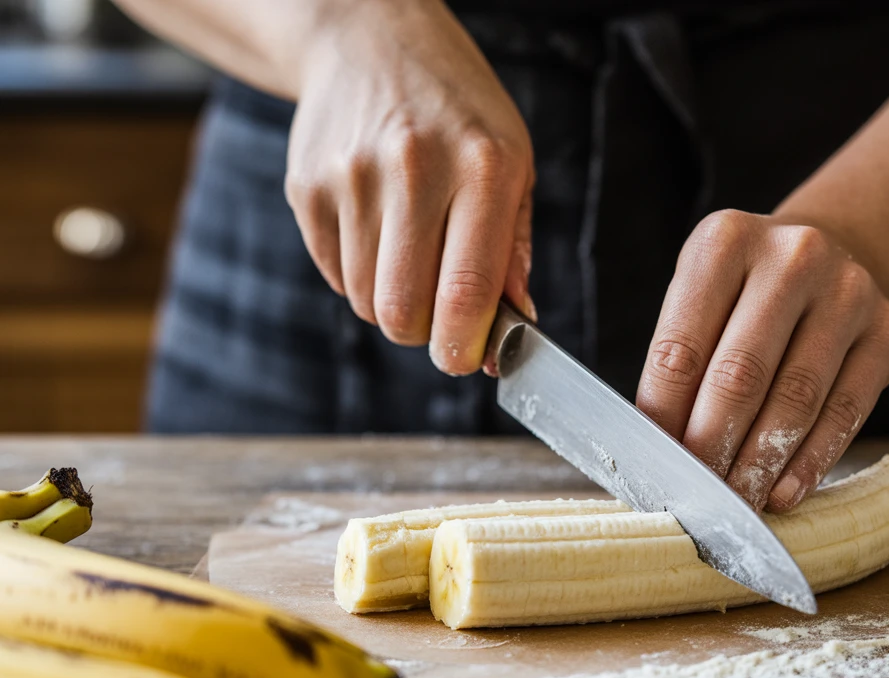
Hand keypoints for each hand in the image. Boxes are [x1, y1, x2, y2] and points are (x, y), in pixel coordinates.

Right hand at [284, 0, 535, 374]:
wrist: (368, 40)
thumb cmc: (456, 111)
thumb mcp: (513, 163)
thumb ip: (514, 251)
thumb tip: (517, 326)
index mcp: (482, 167)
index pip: (467, 289)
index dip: (464, 346)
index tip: (467, 360)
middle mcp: (413, 169)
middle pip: (404, 312)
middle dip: (424, 333)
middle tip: (440, 313)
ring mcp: (351, 177)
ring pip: (366, 301)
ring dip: (392, 301)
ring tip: (410, 253)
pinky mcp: (306, 187)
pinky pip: (334, 275)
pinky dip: (359, 274)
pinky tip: (377, 229)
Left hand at [637, 210, 888, 512]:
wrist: (826, 260)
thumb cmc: (742, 296)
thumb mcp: (700, 302)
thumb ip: (679, 365)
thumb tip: (660, 451)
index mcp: (725, 241)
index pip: (681, 347)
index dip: (664, 418)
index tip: (656, 467)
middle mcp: (792, 256)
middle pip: (740, 375)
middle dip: (712, 447)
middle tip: (695, 496)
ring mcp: (848, 291)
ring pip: (796, 398)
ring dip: (760, 464)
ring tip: (737, 503)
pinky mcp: (887, 332)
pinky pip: (846, 411)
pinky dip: (810, 461)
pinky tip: (784, 492)